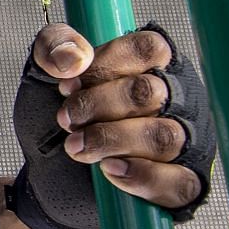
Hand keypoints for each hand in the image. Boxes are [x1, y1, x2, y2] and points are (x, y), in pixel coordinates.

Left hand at [29, 24, 202, 210]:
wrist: (47, 174)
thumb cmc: (59, 120)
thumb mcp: (45, 73)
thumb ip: (53, 46)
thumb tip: (74, 56)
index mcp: (152, 66)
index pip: (148, 49)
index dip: (104, 65)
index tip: (68, 85)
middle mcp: (174, 101)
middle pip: (150, 92)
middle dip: (97, 106)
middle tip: (67, 120)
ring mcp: (183, 143)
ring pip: (164, 137)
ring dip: (112, 140)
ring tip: (77, 147)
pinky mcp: (181, 182)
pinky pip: (179, 182)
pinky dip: (142, 176)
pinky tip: (110, 170)